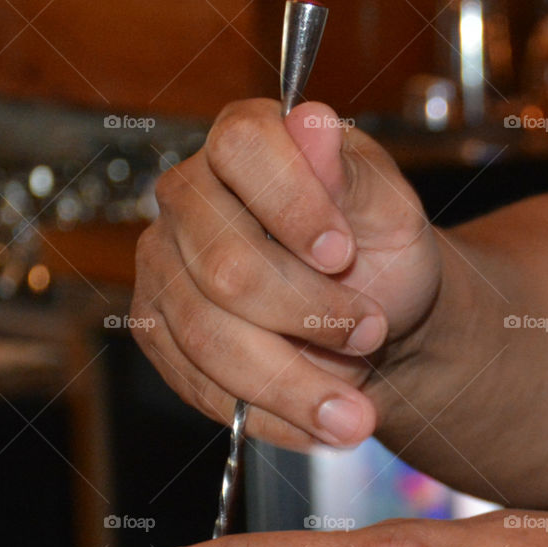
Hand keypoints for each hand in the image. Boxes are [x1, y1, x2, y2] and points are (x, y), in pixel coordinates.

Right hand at [130, 99, 441, 450]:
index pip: (242, 148)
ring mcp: (162, 266)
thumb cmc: (380, 253)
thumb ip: (350, 175)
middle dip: (307, 313)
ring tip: (355, 414)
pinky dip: (268, 416)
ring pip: (209, 338)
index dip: (291, 202)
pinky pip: (200, 387)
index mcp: (244, 140)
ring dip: (292, 385)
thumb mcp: (390, 212)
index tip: (342, 252)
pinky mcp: (157, 332)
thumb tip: (310, 121)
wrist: (372, 322)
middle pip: (225, 265)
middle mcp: (188, 196)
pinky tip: (316, 425)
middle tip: (372, 333)